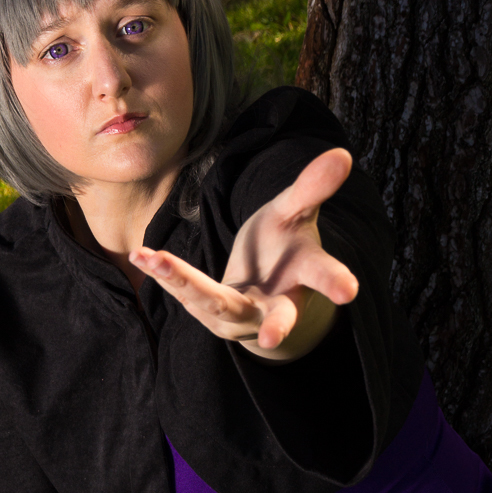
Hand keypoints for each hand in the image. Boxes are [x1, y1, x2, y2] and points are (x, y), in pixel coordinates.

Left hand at [128, 147, 358, 358]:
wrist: (261, 291)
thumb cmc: (282, 249)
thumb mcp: (294, 216)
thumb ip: (312, 190)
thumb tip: (342, 154)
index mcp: (302, 280)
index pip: (320, 278)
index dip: (333, 283)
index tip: (348, 292)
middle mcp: (275, 307)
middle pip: (276, 317)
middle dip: (275, 326)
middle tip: (274, 338)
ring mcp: (242, 319)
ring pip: (217, 305)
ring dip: (185, 282)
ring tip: (155, 259)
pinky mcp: (211, 317)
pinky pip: (186, 295)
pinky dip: (165, 274)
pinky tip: (143, 254)